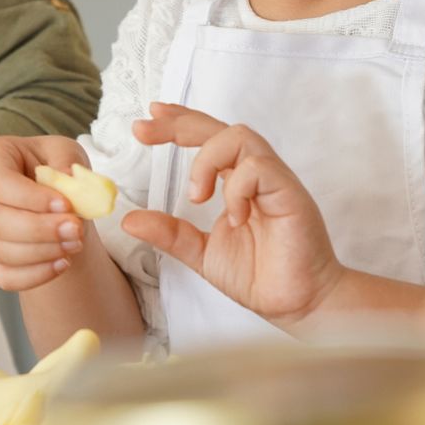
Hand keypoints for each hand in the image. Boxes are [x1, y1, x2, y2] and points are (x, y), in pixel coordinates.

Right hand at [0, 136, 91, 290]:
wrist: (51, 197)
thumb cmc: (53, 167)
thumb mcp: (64, 152)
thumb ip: (67, 161)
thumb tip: (67, 178)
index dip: (31, 198)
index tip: (66, 205)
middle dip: (40, 230)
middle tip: (76, 229)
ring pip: (0, 251)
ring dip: (42, 253)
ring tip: (75, 243)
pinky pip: (5, 276)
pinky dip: (35, 275)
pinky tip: (63, 263)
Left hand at [120, 104, 344, 324]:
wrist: (296, 304)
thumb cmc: (258, 276)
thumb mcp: (200, 252)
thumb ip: (169, 233)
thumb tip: (128, 220)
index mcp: (237, 184)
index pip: (209, 138)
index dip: (179, 123)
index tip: (147, 120)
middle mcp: (256, 176)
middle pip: (220, 128)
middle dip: (180, 123)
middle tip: (146, 130)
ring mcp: (274, 182)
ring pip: (240, 137)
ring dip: (208, 159)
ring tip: (196, 195)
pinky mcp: (289, 194)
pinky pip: (259, 169)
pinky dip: (236, 190)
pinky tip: (235, 218)